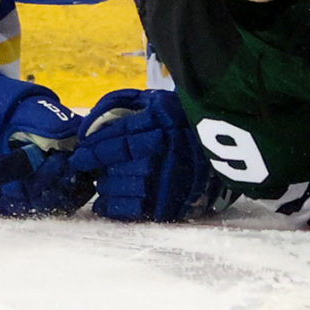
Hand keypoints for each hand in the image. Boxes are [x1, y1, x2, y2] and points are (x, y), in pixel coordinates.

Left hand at [67, 88, 215, 220]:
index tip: (79, 155)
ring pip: (123, 189)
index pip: (117, 139)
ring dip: (106, 187)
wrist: (230, 146)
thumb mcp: (154, 100)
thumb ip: (120, 105)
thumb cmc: (181, 119)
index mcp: (161, 123)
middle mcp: (165, 151)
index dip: (93, 150)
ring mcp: (169, 180)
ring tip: (103, 183)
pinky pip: (135, 209)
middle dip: (99, 169)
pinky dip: (114, 208)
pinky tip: (106, 203)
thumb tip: (87, 127)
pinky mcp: (173, 203)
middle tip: (90, 169)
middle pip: (118, 166)